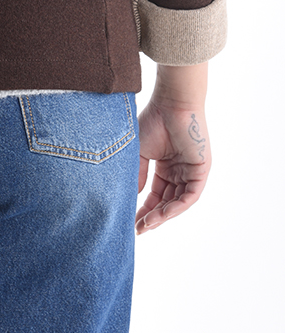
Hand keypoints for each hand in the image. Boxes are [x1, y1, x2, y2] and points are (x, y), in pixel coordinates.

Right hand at [135, 98, 210, 233]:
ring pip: (178, 201)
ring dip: (163, 215)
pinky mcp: (201, 170)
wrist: (171, 103)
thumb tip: (130, 198)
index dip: (144, 208)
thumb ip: (137, 176)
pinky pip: (190, 195)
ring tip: (147, 224)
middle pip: (166, 201)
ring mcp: (191, 171)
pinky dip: (177, 207)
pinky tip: (163, 214)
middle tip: (138, 229)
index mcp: (166, 166)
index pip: (155, 194)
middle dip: (153, 216)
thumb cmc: (153, 121)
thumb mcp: (139, 153)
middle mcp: (179, 171)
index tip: (131, 221)